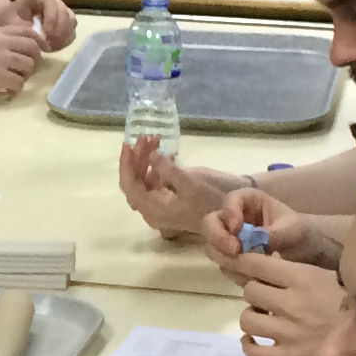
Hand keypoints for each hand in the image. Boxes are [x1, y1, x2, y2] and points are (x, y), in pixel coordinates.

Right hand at [0, 25, 42, 102]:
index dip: (38, 42)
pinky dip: (16, 88)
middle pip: (33, 47)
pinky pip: (20, 82)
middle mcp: (1, 43)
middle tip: (28, 69)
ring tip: (15, 79)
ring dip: (26, 75)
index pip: (28, 32)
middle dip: (36, 60)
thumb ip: (2, 41)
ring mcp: (1, 59)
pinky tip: (7, 88)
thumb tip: (24, 48)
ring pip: (29, 65)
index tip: (38, 52)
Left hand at [7, 0, 77, 50]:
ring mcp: (61, 11)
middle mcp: (53, 0)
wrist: (10, 21)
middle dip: (58, 31)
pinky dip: (65, 41)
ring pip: (71, 22)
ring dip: (63, 37)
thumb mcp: (10, 22)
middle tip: (47, 45)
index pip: (52, 4)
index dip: (52, 19)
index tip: (46, 35)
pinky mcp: (65, 22)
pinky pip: (71, 31)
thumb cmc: (9, 19)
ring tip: (49, 47)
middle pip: (65, 13)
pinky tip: (52, 48)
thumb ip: (24, 28)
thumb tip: (41, 36)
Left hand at [118, 134, 244, 234]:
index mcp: (152, 210)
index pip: (129, 186)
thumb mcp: (189, 184)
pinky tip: (169, 153)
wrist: (230, 218)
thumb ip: (167, 169)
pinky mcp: (169, 200)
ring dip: (148, 159)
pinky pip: (156, 181)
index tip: (128, 145)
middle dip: (138, 158)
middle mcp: (151, 209)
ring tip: (156, 138)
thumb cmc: (211, 203)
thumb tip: (151, 154)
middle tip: (146, 137)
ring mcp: (160, 205)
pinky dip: (159, 167)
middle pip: (135, 181)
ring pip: (145, 179)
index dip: (126, 165)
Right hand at [205, 189, 329, 275]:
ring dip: (223, 256)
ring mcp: (231, 238)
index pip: (230, 200)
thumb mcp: (294, 231)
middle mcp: (235, 218)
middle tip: (234, 251)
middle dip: (217, 237)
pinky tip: (249, 275)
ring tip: (244, 266)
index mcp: (250, 202)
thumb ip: (275, 234)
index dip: (230, 212)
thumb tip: (255, 242)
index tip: (237, 229)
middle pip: (211, 222)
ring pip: (212, 245)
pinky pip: (223, 263)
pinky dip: (232, 269)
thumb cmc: (302, 234)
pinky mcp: (232, 257)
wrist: (308, 256)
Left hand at [227, 252, 347, 355]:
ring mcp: (287, 333)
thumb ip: (303, 270)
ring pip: (247, 320)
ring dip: (253, 316)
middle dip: (256, 291)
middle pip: (250, 291)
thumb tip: (275, 260)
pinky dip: (249, 346)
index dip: (248, 263)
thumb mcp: (334, 274)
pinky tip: (253, 340)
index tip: (250, 265)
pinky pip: (255, 353)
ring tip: (264, 317)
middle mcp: (289, 304)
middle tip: (266, 295)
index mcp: (302, 278)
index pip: (256, 264)